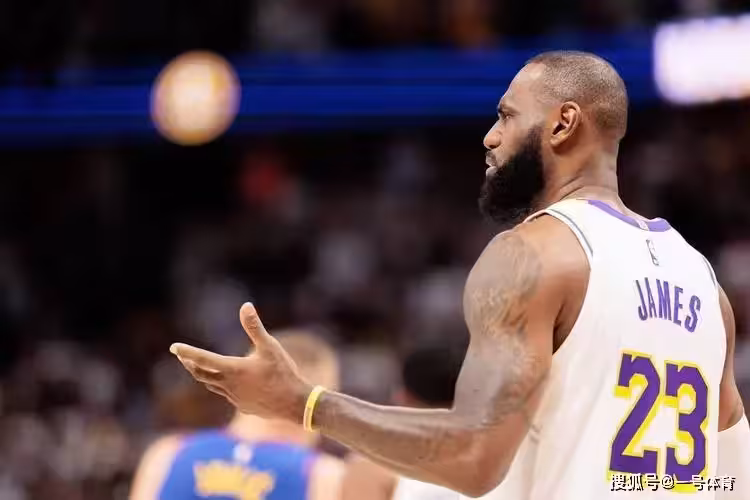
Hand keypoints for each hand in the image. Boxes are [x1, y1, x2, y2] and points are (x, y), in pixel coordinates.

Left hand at [170, 302, 311, 422]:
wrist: (295, 404)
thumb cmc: (283, 373)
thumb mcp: (270, 346)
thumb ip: (254, 327)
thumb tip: (246, 306)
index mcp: (233, 369)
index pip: (202, 358)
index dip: (187, 351)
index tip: (174, 347)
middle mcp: (229, 385)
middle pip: (201, 374)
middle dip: (190, 364)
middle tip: (183, 356)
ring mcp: (235, 398)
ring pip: (212, 386)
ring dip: (204, 375)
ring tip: (201, 368)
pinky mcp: (243, 406)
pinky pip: (227, 395)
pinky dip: (222, 386)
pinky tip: (230, 383)